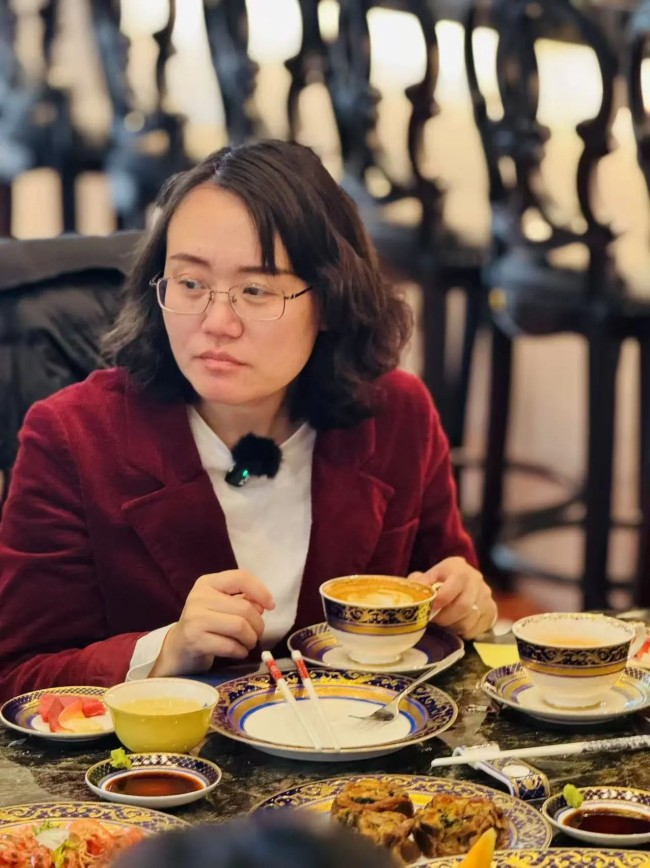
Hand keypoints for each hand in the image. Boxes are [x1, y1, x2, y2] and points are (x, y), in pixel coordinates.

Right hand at [150, 570, 274, 676]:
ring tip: (248, 643)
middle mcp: (199, 597)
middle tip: (256, 633)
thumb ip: (243, 600)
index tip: (271, 606)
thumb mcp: (222, 605)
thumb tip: (263, 605)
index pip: (240, 577)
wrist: (179, 647)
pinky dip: (241, 651)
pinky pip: (230, 646)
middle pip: (245, 608)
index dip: (260, 591)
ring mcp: (195, 618)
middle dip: (258, 624)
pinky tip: (239, 652)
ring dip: (251, 639)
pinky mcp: (195, 640)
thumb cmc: (207, 623)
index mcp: (208, 583)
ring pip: (240, 627)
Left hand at [408, 557, 496, 638]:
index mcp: (458, 567)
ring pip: (469, 620)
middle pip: (464, 606)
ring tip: (443, 623)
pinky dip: (462, 631)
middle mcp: (476, 578)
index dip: (441, 599)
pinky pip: (476, 629)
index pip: (455, 583)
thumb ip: (419, 585)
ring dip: (452, 626)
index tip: (429, 609)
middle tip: (434, 621)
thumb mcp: (426, 578)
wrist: (460, 584)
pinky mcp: (492, 610)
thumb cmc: (438, 582)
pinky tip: (455, 625)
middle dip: (445, 618)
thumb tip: (413, 597)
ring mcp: (486, 595)